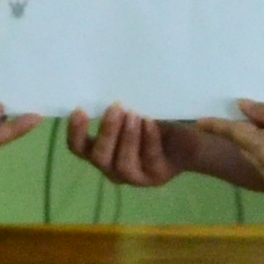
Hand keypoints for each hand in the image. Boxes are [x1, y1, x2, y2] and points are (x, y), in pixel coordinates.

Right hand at [66, 106, 180, 187]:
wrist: (188, 143)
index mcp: (101, 153)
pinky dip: (148, 139)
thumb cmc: (154, 125)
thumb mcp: (133, 116)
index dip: (75, 133)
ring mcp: (135, 177)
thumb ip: (117, 110)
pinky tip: (151, 122)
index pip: (79, 149)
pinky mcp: (157, 176)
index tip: (79, 110)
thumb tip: (105, 87)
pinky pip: (149, 158)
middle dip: (106, 132)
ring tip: (134, 114)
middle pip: (99, 158)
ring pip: (123, 163)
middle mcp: (113, 169)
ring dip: (127, 137)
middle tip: (115, 107)